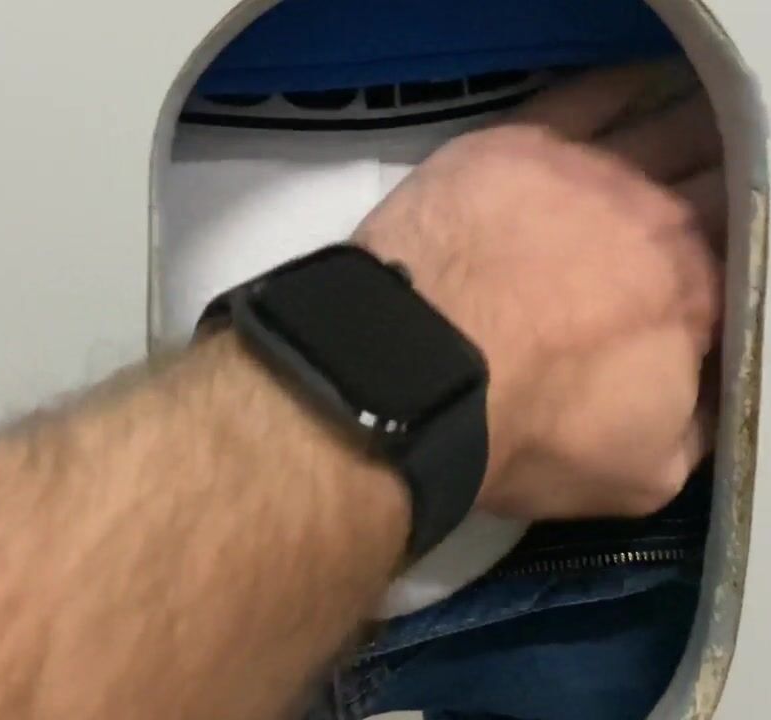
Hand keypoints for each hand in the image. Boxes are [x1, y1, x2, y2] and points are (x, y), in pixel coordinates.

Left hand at [356, 65, 724, 518]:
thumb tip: (708, 384)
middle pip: (717, 179)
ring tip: (712, 122)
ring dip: (698, 123)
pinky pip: (590, 97)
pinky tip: (645, 85)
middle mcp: (658, 217)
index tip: (729, 253)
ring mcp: (588, 172)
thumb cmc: (529, 431)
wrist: (416, 378)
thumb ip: (696, 422)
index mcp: (700, 293)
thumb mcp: (644, 472)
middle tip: (725, 182)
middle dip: (730, 178)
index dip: (742, 250)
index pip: (745, 255)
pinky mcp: (520, 145)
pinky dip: (626, 87)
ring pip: (667, 127)